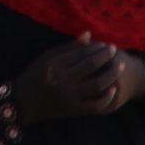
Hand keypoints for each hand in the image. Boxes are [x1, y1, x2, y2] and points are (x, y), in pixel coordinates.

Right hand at [14, 37, 135, 122]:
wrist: (24, 101)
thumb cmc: (36, 75)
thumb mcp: (47, 57)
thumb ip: (68, 47)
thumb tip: (89, 34)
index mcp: (55, 65)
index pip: (81, 53)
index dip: (95, 47)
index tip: (105, 44)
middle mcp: (62, 80)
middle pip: (90, 66)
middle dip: (105, 56)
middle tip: (114, 49)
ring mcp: (69, 97)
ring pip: (96, 85)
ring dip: (111, 74)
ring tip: (120, 65)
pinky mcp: (73, 110)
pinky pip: (94, 106)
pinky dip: (106, 98)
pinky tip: (112, 89)